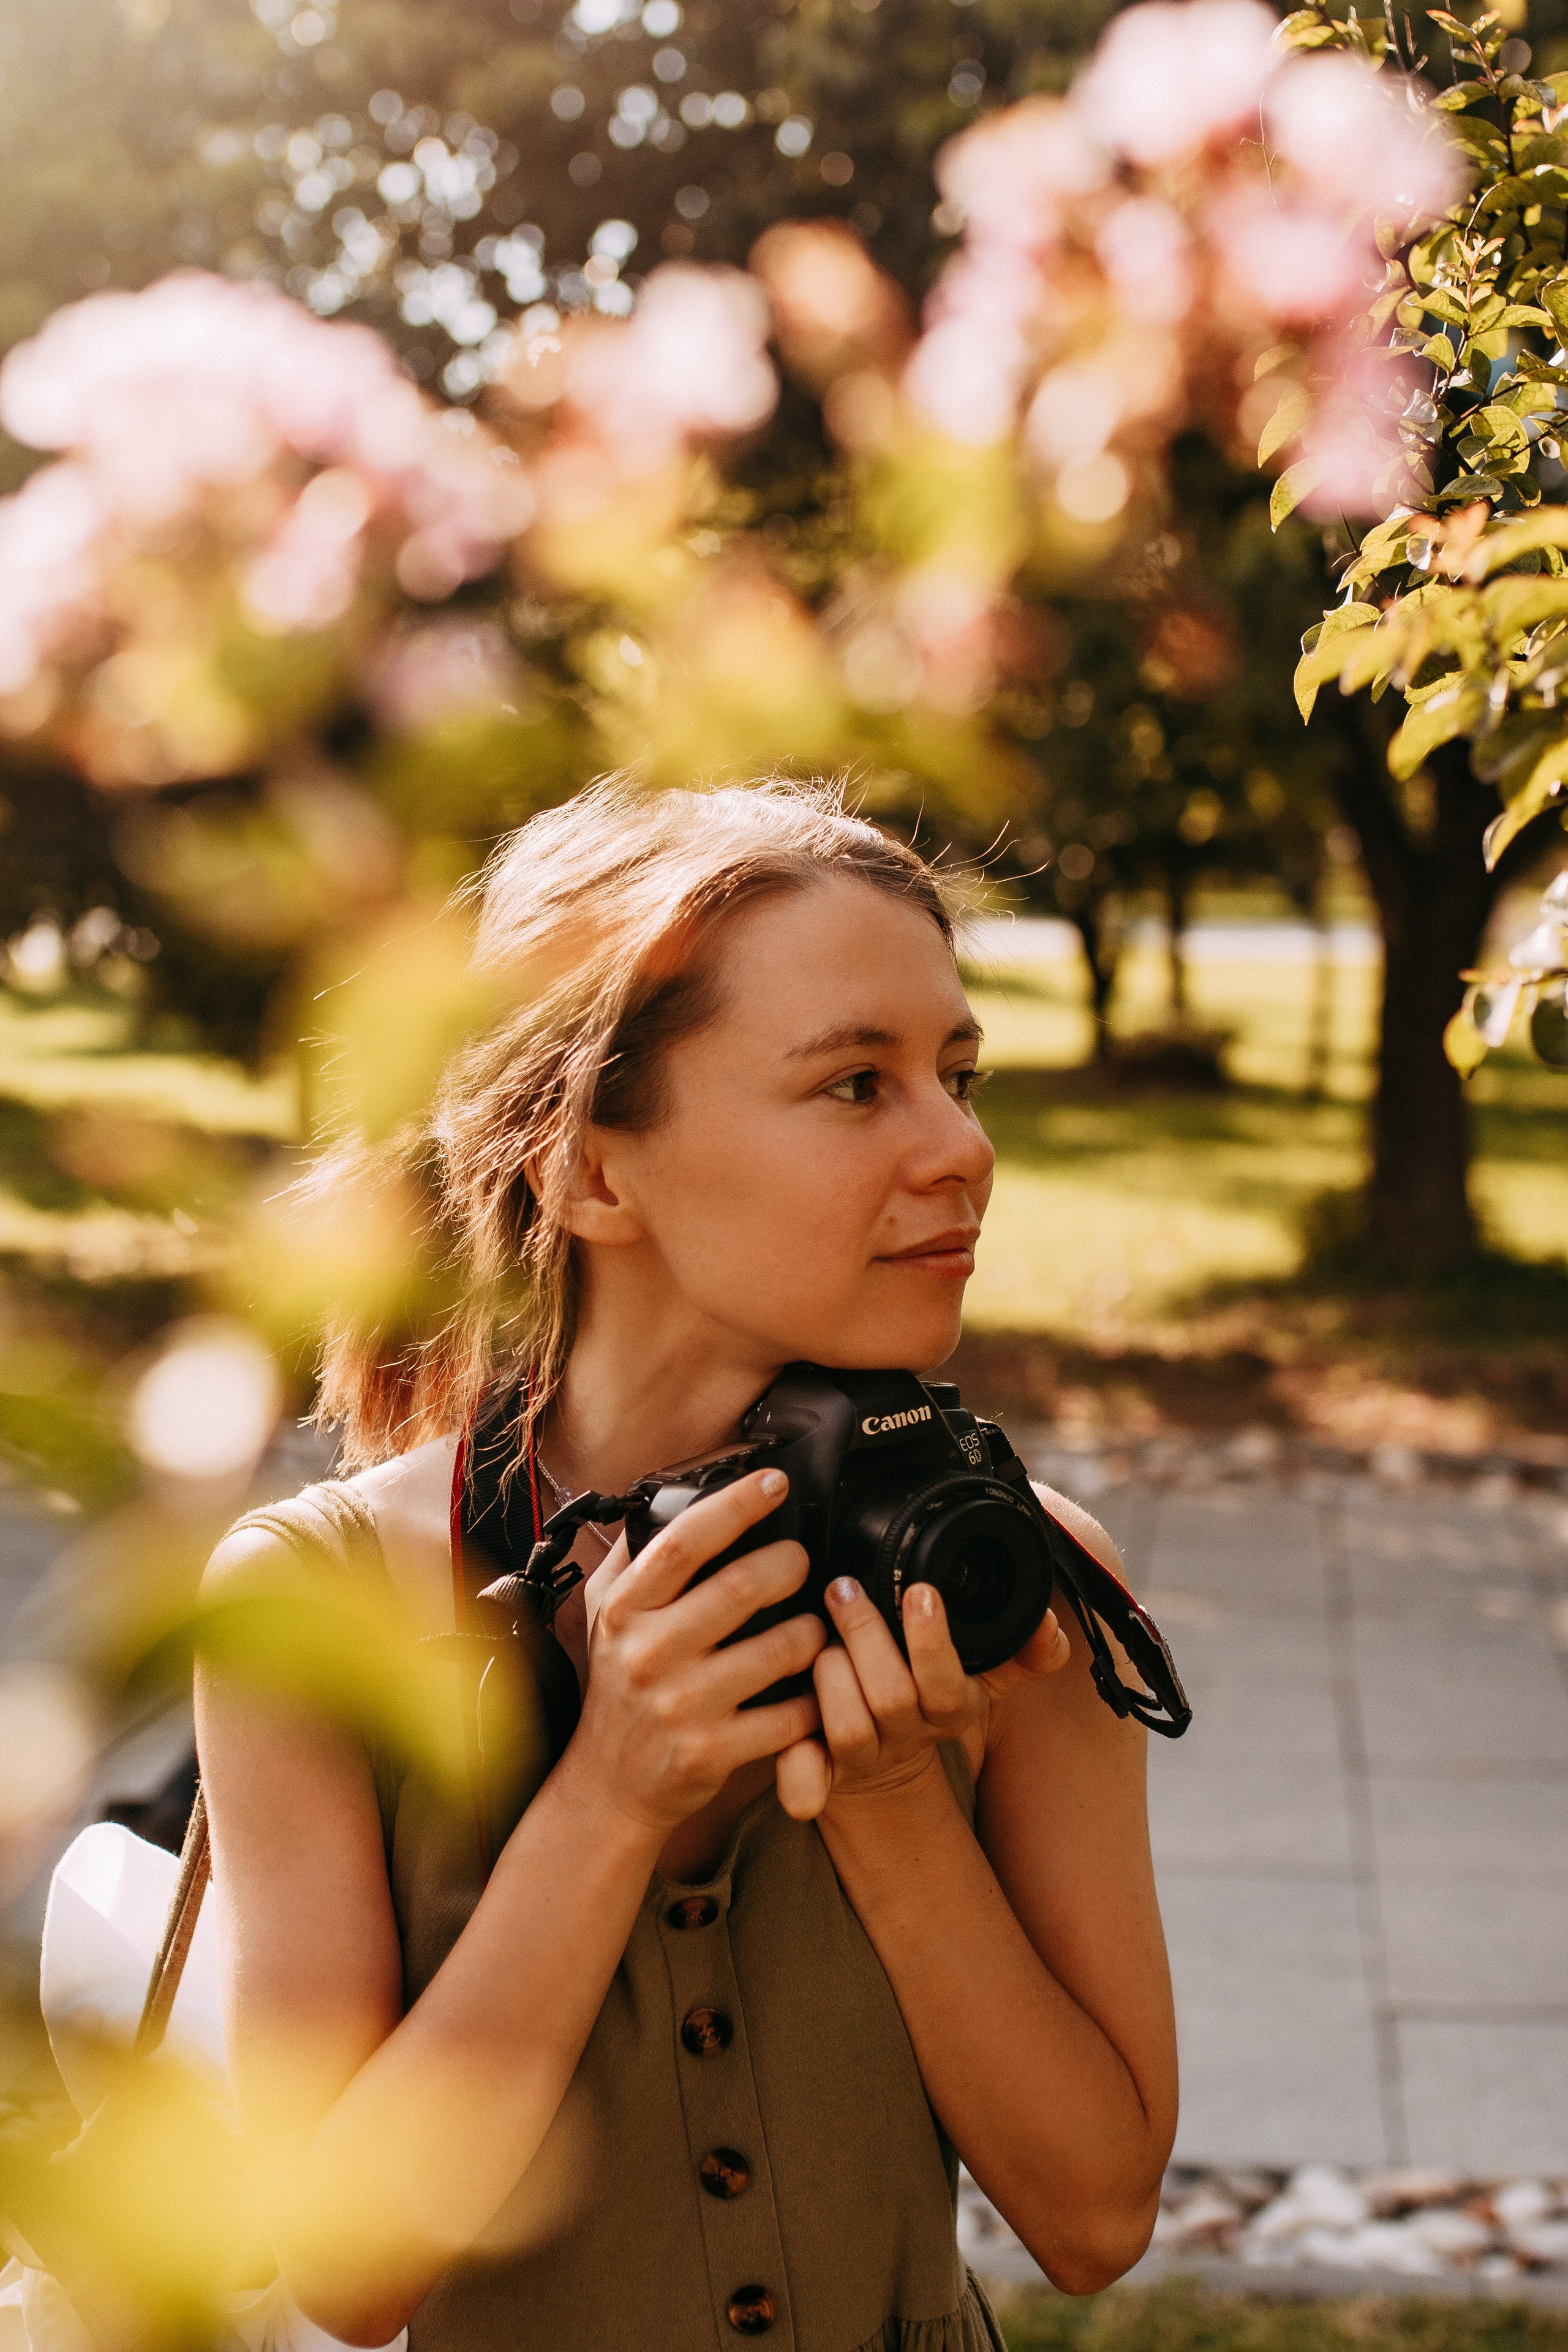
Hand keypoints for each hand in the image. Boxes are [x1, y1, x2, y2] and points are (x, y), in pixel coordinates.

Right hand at [568, 1469, 825, 1839]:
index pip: (681, 1543)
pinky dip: (814, 1698)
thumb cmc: (618, 1690)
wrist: (607, 1787)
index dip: (734, 1505)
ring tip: (812, 1628)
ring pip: (780, 1649)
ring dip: (812, 1632)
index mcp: (625, 1612)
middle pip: (741, 1588)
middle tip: (801, 1562)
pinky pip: (790, 1715)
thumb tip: (667, 1497)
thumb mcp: (604, 1618)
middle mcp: (648, 1655)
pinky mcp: (713, 1753)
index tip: (773, 1482)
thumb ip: (632, 1560)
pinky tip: (813, 1688)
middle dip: (789, 1564)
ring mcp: (682, 1707)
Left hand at [773, 1579, 1069, 1821]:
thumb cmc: (927, 1697)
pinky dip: (795, 1769)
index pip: (948, 1686)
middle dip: (865, 1635)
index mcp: (949, 1709)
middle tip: (844, 1587)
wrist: (885, 1771)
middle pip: (891, 1698)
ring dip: (830, 1675)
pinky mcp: (822, 1775)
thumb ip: (1021, 1651)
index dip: (933, 1642)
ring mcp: (863, 1758)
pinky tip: (790, 1728)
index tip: (919, 1590)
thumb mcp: (981, 1675)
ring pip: (848, 1729)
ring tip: (818, 1634)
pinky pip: (805, 1787)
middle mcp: (908, 1736)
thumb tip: (1050, 1629)